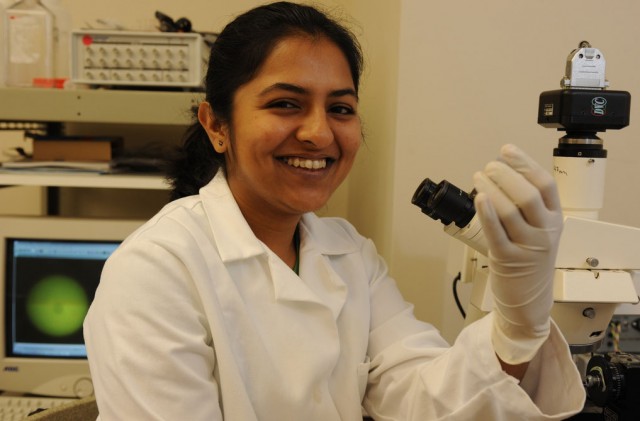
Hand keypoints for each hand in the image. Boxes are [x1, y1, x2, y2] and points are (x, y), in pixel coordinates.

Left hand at [472, 144, 562, 364]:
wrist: (528, 300)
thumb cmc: (529, 259)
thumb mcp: (540, 230)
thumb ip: (530, 205)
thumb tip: (504, 170)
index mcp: (555, 220)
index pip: (545, 185)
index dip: (525, 164)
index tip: (507, 150)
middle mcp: (545, 232)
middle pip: (528, 195)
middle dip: (505, 175)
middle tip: (489, 166)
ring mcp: (528, 247)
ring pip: (510, 211)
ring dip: (491, 189)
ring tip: (478, 177)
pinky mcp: (508, 260)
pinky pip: (496, 232)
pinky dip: (487, 212)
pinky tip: (479, 197)